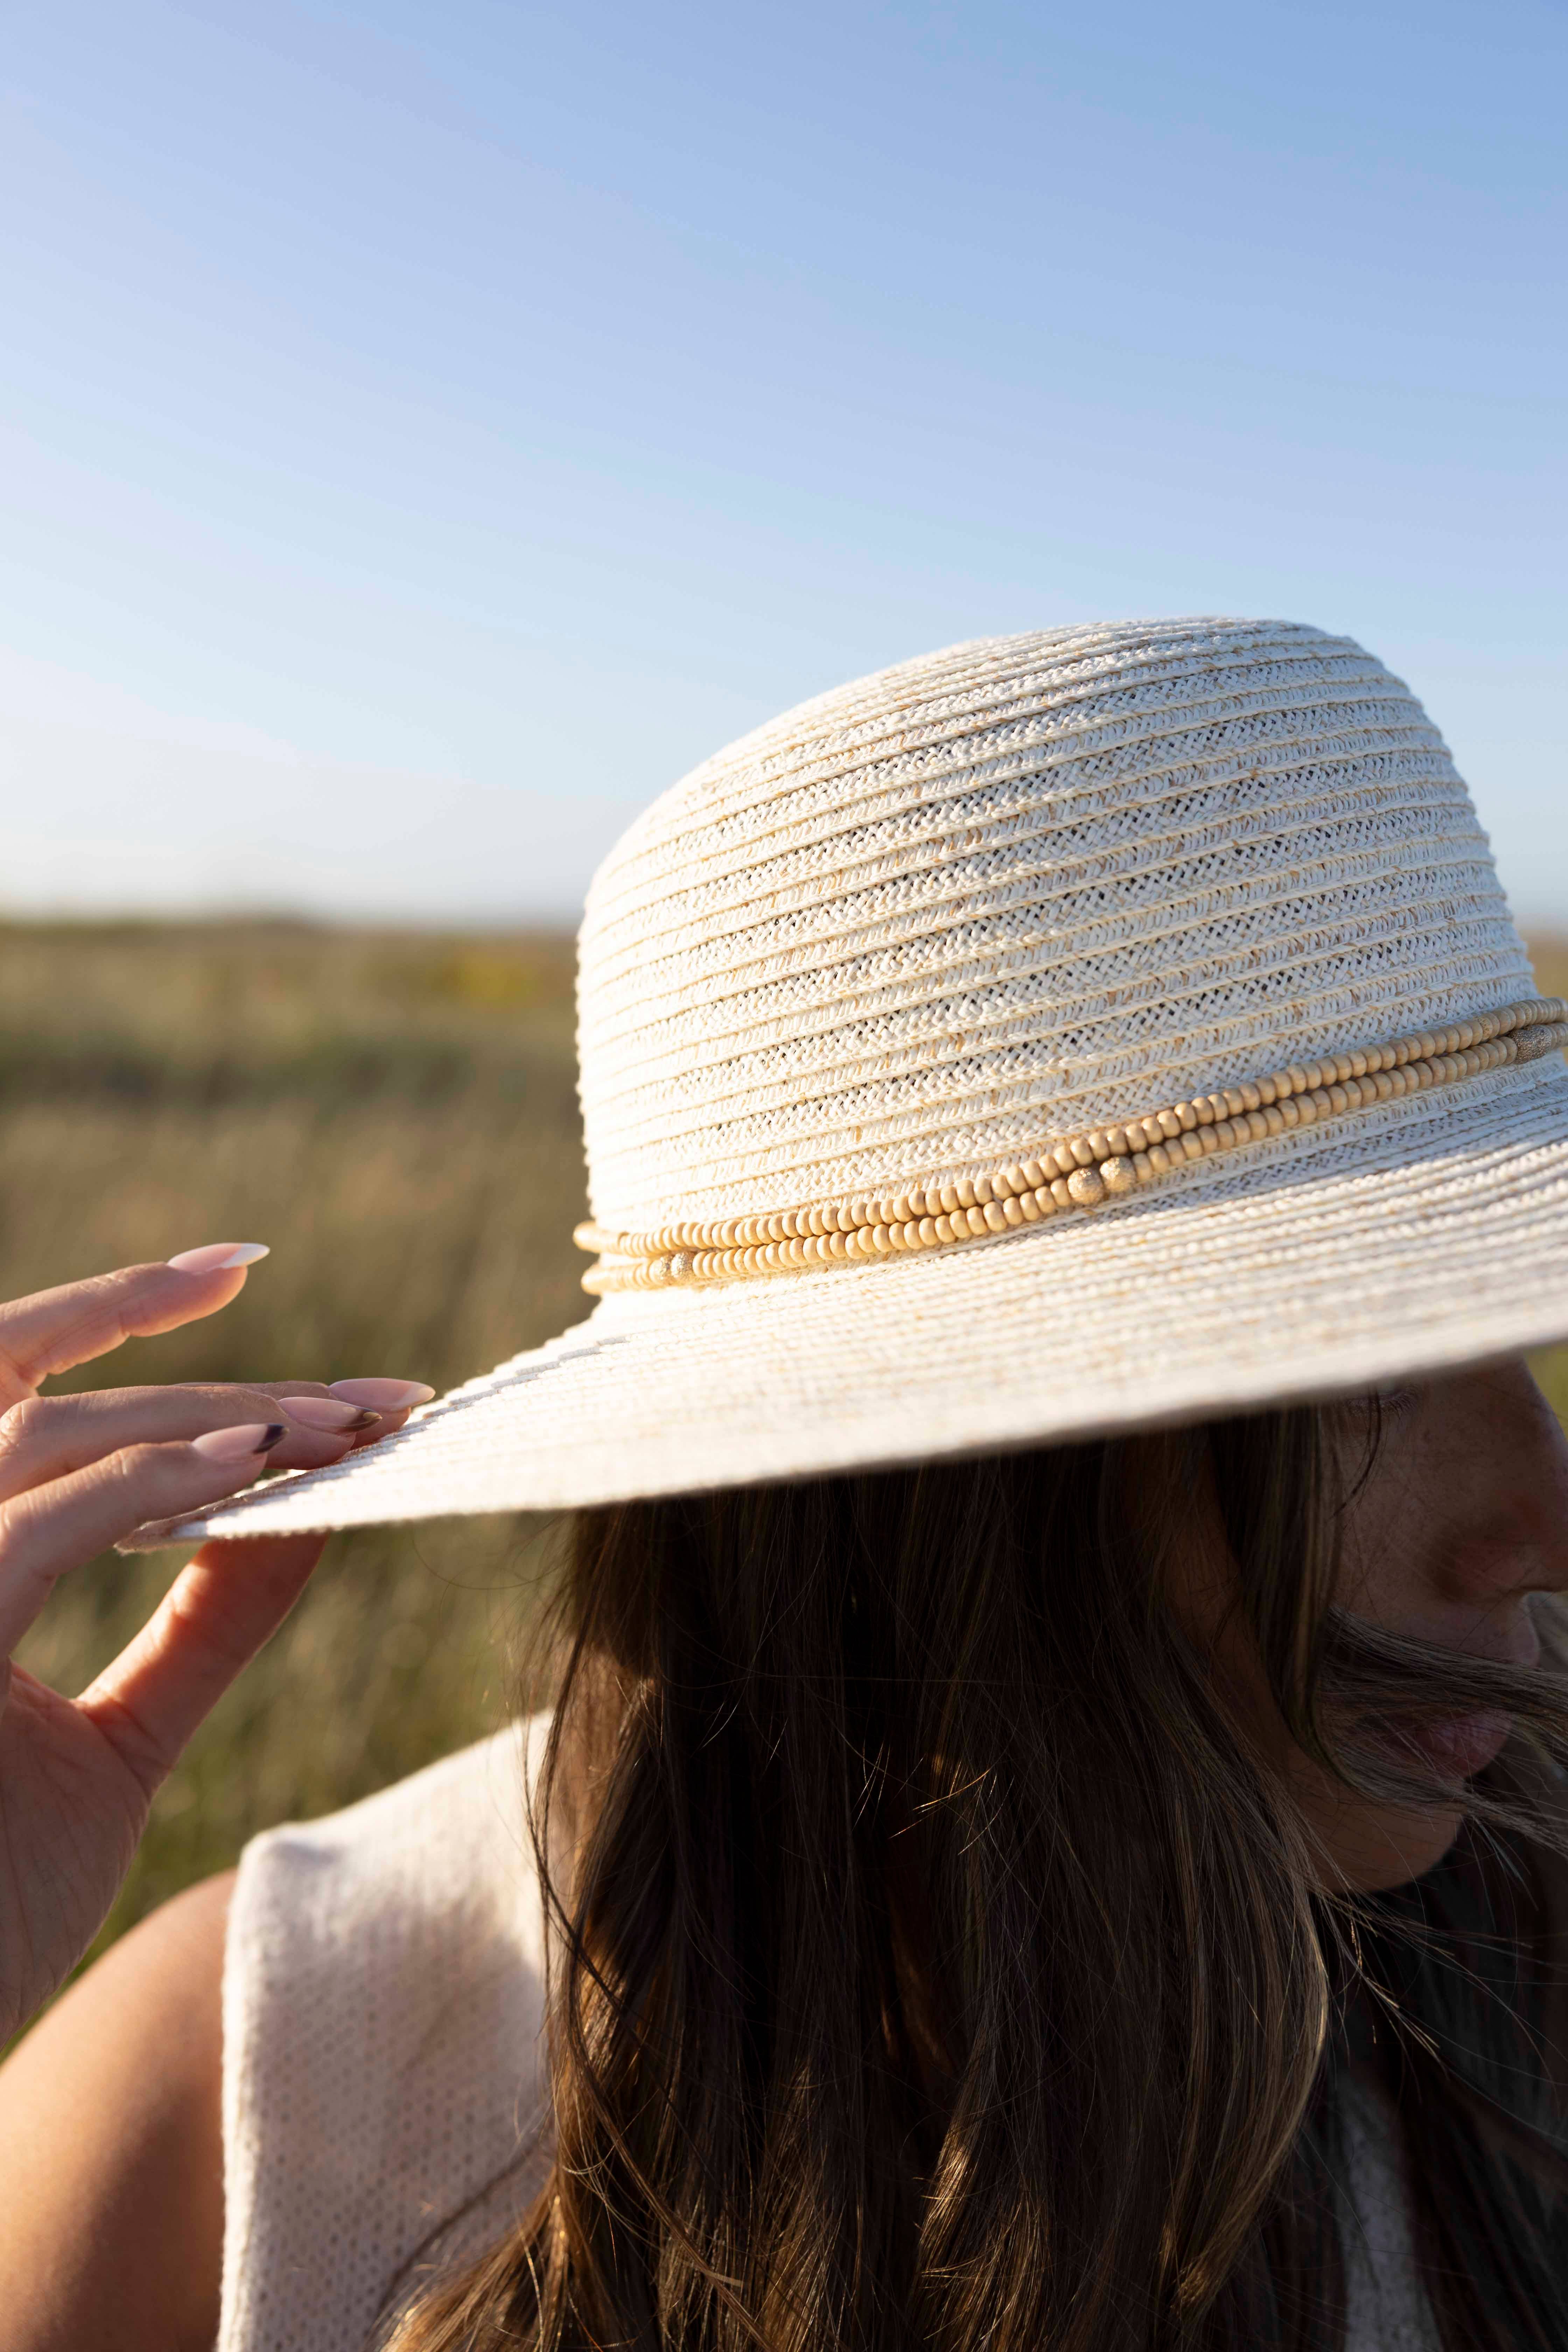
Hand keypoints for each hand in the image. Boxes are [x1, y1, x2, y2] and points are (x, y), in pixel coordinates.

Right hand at [0, 1247, 432, 2041]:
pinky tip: (263, 1471)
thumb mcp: (114, 1750)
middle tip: (376, 1394)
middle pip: (41, 1386)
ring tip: (348, 1427)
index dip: (116, 1308)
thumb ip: (196, 1630)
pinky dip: (151, 1485)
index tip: (245, 1270)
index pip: (14, 1383)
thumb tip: (296, 1520)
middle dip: (214, 1372)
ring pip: (49, 1431)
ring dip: (210, 1419)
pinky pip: (39, 1522)